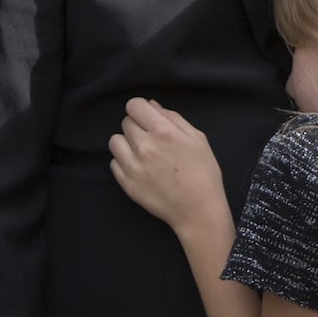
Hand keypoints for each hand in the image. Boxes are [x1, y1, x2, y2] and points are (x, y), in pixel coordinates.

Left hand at [109, 96, 231, 244]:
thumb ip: (173, 118)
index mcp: (164, 132)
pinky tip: (140, 169)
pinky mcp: (127, 184)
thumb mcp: (198, 139)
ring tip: (142, 154)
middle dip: (137, 127)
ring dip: (126, 144)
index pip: (134, 105)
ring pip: (114, 141)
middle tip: (152, 141)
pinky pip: (114, 163)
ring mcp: (133, 166)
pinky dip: (124, 163)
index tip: (147, 119)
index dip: (140, 110)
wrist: (198, 211)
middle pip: (125, 122)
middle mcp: (145, 147)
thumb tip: (152, 105)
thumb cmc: (203, 174)